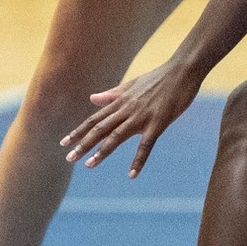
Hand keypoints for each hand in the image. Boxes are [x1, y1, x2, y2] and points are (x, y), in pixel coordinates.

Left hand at [60, 58, 203, 176]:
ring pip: (116, 137)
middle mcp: (127, 110)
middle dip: (83, 144)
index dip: (79, 131)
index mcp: (121, 101)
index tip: (64, 142)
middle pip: (100, 129)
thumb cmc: (159, 77)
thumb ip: (112, 94)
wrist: (182, 70)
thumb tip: (92, 98)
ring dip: (102, 152)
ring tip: (88, 165)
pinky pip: (146, 145)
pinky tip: (132, 175)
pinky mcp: (158, 123)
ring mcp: (142, 117)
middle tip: (68, 158)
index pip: (94, 119)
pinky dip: (138, 161)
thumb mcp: (132, 84)